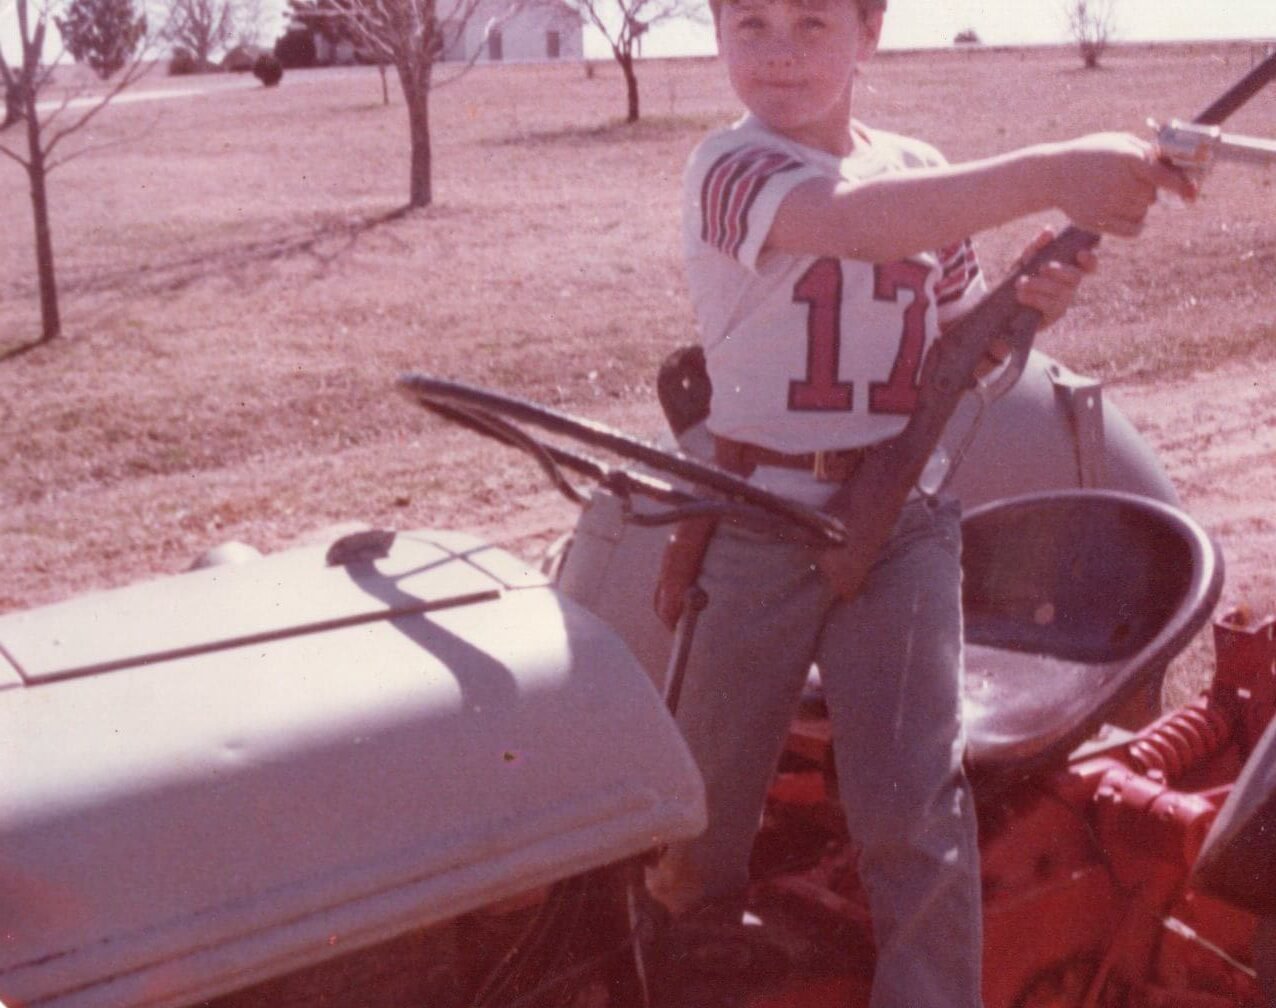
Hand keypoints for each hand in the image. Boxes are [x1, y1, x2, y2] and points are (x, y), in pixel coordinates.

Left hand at [1013, 226, 1097, 329]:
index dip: (1090, 260)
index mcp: (1069, 269)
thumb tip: (1048, 231)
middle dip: (1060, 271)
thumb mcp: (1026, 260)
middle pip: (1075, 277)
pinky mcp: (1052, 316)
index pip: (1089, 265)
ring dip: (1039, 285)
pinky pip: (1048, 306)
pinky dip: (1034, 298)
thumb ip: (1036, 247)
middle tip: (1043, 267)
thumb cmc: (1021, 277)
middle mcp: (1070, 286)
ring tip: (1020, 282)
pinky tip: (1021, 295)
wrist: (1005, 305)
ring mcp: (1063, 302)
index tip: (1080, 253)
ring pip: (1059, 292)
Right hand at [1052, 132, 1196, 236]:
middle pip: (1152, 197)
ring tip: (1119, 196)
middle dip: (1148, 191)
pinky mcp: (1098, 221)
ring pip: (1142, 213)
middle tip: (1130, 184)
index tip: (1192, 193)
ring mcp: (1107, 203)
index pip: (1163, 175)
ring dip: (1138, 207)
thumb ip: (1146, 151)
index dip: (1181, 184)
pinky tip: (1127, 215)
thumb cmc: (1091, 154)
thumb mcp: (1119, 142)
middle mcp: (1118, 182)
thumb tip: (1176, 165)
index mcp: (1126, 158)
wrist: (1054, 174)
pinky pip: (1132, 230)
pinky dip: (1135, 225)